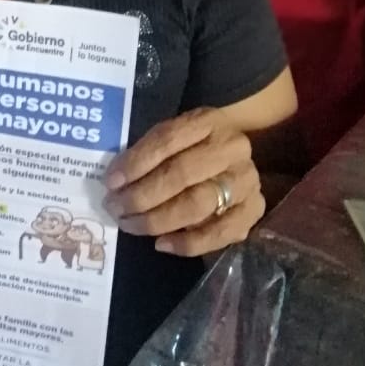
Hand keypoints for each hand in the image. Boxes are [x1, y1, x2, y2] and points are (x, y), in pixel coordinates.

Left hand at [103, 108, 264, 256]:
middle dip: (141, 196)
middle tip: (115, 208)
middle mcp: (233, 149)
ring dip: (157, 220)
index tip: (110, 182)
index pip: (167, 140)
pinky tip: (161, 244)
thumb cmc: (190, 148)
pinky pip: (221, 233)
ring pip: (198, 205)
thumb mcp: (171, 137)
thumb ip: (146, 153)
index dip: (136, 163)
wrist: (232, 158)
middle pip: (181, 174)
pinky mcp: (254, 211)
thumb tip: (115, 182)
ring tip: (131, 225)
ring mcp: (247, 181)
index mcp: (208, 121)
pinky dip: (188, 243)